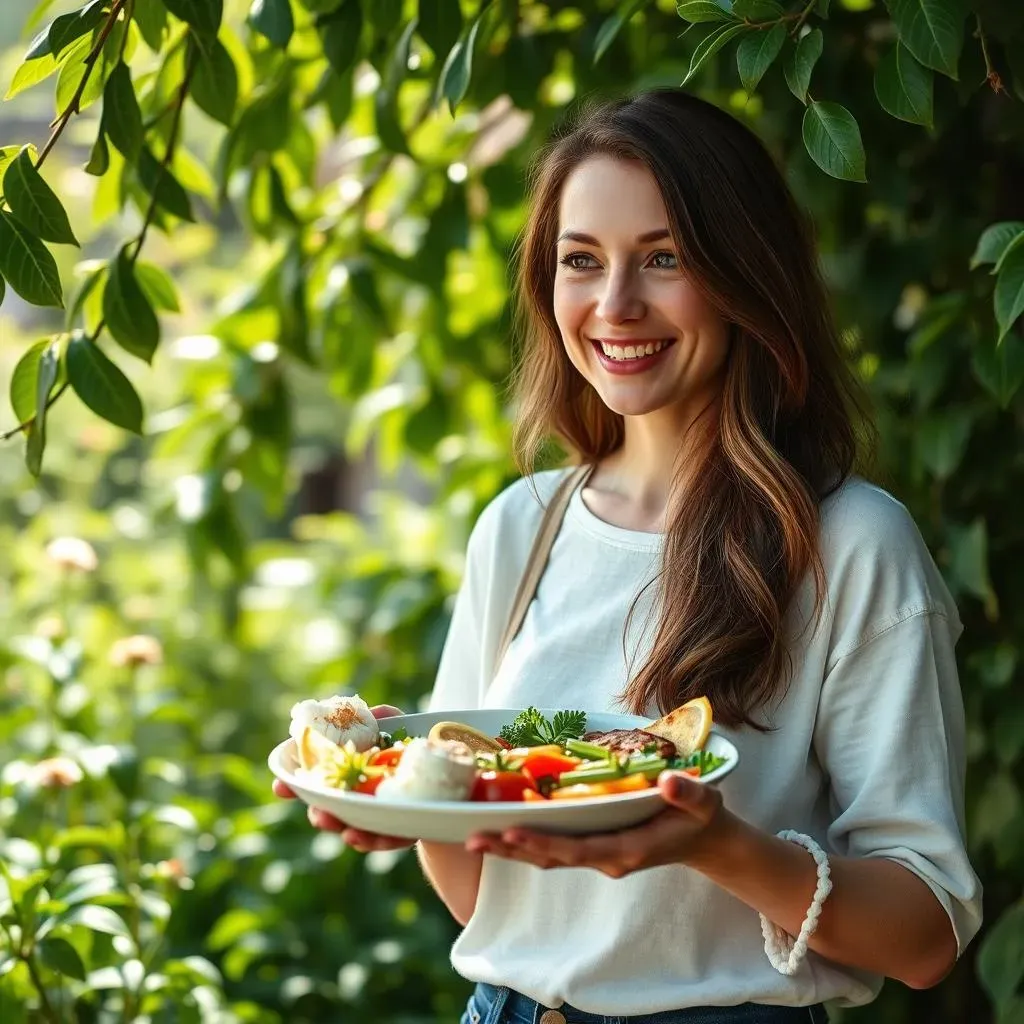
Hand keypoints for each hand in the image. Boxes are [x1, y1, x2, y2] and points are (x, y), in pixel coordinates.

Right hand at [273, 703, 415, 852]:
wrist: (445, 768)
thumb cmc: (412, 743)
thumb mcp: (398, 725)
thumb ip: (381, 716)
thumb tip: (372, 714)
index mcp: (346, 772)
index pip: (314, 780)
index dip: (293, 785)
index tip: (280, 787)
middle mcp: (356, 797)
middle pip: (330, 811)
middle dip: (321, 816)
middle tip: (319, 815)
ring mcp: (376, 816)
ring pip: (354, 830)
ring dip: (348, 833)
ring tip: (347, 833)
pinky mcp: (400, 830)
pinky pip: (385, 840)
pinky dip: (377, 841)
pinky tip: (370, 838)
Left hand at [464, 770, 728, 877]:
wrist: (704, 839)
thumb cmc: (702, 816)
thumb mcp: (703, 801)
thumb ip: (688, 793)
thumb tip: (669, 782)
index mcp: (628, 848)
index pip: (577, 849)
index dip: (543, 841)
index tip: (511, 830)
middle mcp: (606, 857)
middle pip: (551, 856)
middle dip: (511, 847)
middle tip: (471, 838)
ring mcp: (597, 854)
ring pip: (546, 855)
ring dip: (510, 847)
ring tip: (472, 837)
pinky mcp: (592, 846)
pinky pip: (553, 847)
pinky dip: (526, 839)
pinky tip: (500, 828)